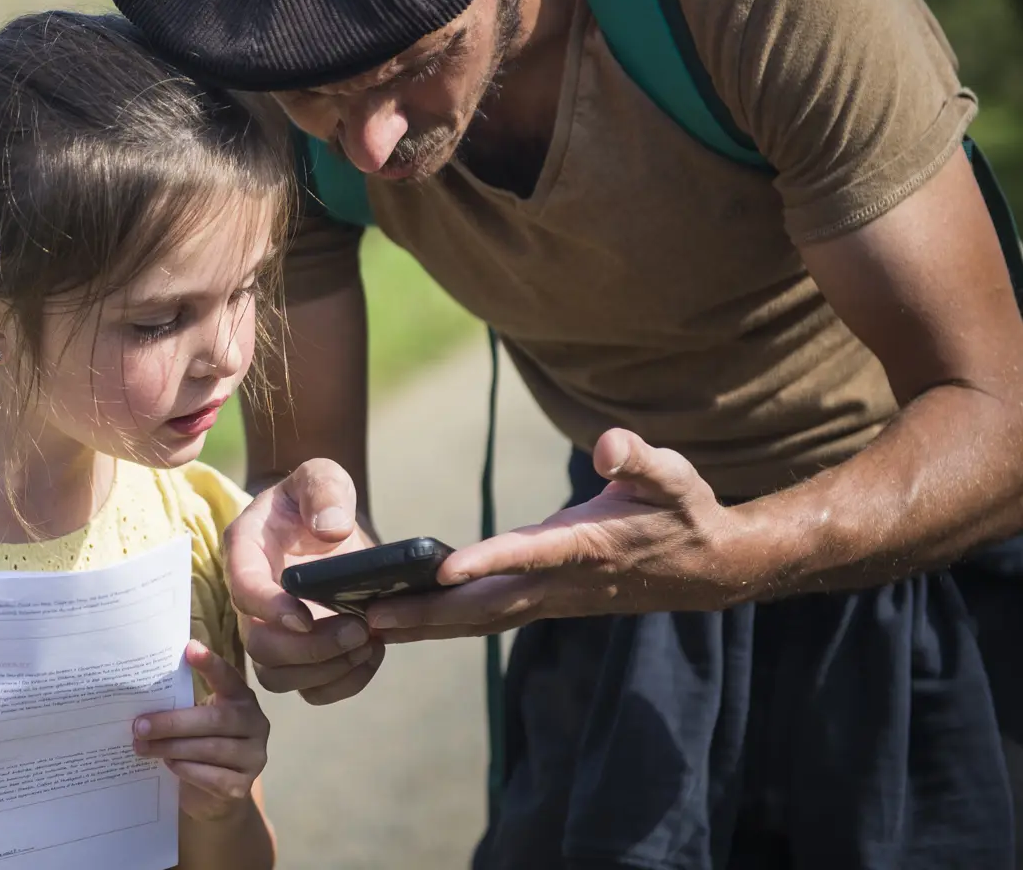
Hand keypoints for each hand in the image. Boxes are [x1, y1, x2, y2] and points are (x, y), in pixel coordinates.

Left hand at [133, 641, 269, 821]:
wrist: (216, 793)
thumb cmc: (200, 745)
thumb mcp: (196, 719)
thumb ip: (183, 705)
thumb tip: (140, 697)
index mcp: (241, 699)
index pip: (227, 677)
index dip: (210, 664)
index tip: (190, 648)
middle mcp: (255, 724)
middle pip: (213, 720)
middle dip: (172, 723)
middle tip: (139, 726)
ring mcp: (253, 756)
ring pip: (210, 749)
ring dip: (171, 747)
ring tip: (143, 747)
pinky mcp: (242, 786)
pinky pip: (211, 776)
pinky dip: (185, 769)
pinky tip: (168, 764)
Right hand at [225, 459, 383, 703]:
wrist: (327, 524)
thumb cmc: (317, 498)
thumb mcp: (321, 475)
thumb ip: (324, 491)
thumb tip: (331, 531)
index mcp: (246, 552)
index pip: (242, 588)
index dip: (268, 609)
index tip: (305, 617)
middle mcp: (251, 600)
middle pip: (258, 647)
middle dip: (308, 649)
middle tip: (357, 629)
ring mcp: (273, 632)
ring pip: (278, 678)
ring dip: (325, 671)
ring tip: (367, 642)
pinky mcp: (300, 654)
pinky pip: (309, 690)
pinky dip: (342, 685)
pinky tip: (370, 654)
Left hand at [365, 429, 782, 640]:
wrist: (708, 568)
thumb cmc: (684, 510)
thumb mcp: (672, 475)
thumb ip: (637, 458)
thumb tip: (608, 445)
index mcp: (585, 546)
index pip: (528, 555)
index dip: (487, 562)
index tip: (442, 570)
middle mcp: (561, 582)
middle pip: (485, 605)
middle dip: (427, 614)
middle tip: (366, 617)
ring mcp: (551, 599)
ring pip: (480, 621)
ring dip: (426, 627)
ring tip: (365, 626)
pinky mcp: (544, 603)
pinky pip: (487, 620)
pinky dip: (446, 625)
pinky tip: (404, 624)